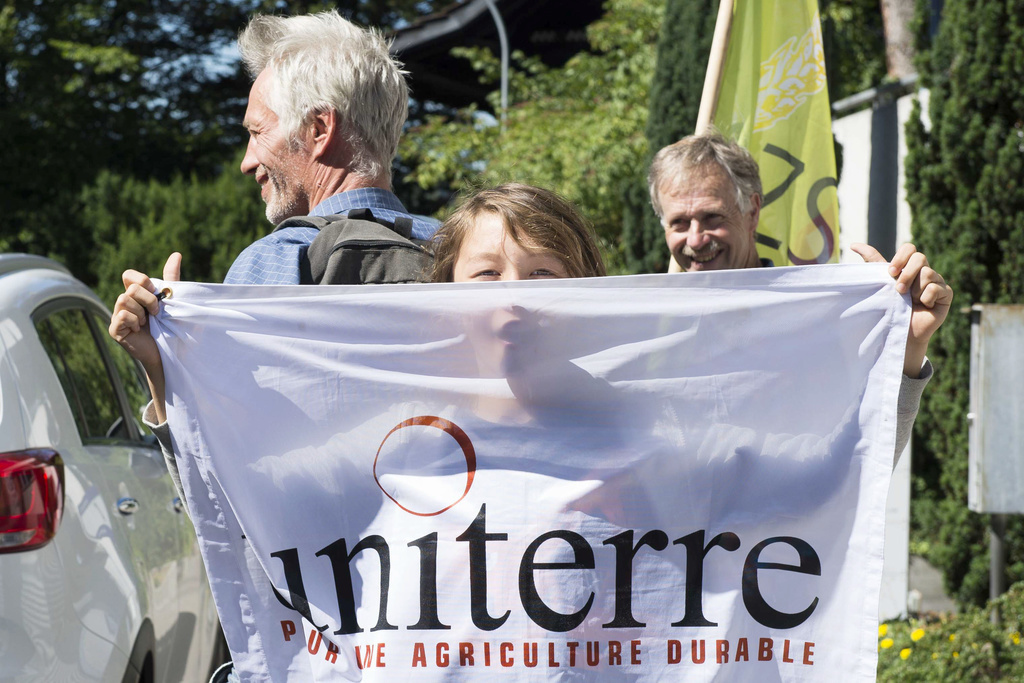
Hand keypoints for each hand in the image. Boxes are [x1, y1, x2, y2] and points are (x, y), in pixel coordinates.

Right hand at [108, 253, 180, 420]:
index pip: (129, 275)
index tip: (157, 294)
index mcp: (137, 295)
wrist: (171, 355)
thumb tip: (176, 254)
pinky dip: (135, 321)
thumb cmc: (173, 329)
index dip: (142, 280)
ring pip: (124, 299)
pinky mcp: (114, 329)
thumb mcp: (174, 302)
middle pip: (130, 287)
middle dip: (149, 299)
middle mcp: (124, 303)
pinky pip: (121, 315)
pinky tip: (140, 330)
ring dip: (143, 311)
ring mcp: (117, 316)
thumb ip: (172, 280)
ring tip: (148, 323)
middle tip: (157, 313)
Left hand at [851, 243, 952, 377]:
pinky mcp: (947, 293)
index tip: (890, 272)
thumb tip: (854, 244)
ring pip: (928, 273)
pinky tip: (924, 306)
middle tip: (899, 291)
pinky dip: (926, 298)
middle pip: (920, 257)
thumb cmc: (890, 307)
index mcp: (909, 266)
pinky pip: (936, 288)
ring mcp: (937, 281)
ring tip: (911, 302)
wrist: (900, 331)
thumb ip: (872, 262)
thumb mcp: (881, 282)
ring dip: (914, 290)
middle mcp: (925, 271)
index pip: (909, 248)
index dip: (901, 258)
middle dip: (906, 275)